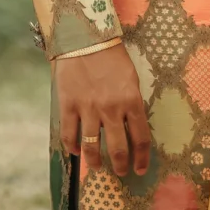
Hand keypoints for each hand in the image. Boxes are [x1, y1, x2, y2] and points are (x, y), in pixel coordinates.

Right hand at [54, 43, 150, 178]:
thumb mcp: (130, 79)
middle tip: (121, 172)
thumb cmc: (110, 56)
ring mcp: (88, 108)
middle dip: (121, 165)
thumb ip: (132, 103)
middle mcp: (111, 109)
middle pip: (118, 149)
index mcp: (131, 101)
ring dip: (95, 162)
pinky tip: (75, 150)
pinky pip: (69, 133)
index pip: (141, 139)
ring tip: (97, 167)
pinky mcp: (68, 104)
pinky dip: (72, 146)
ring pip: (92, 146)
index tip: (140, 169)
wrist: (84, 37)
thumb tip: (130, 126)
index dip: (141, 159)